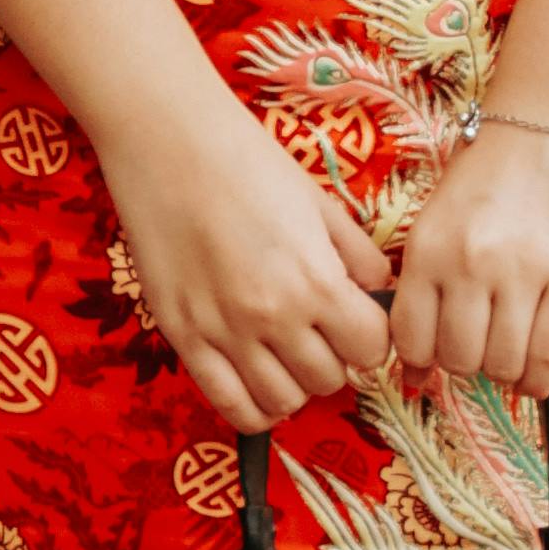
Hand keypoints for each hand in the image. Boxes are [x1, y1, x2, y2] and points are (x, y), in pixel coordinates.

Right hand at [99, 83, 399, 431]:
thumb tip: (378, 291)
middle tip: (318, 332)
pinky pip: (230, 405)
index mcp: (316, 279)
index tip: (356, 322)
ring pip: (284, 401)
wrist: (170, 142)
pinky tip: (257, 383)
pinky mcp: (183, 337)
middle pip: (329, 380)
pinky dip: (253, 407)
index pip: (370, 348)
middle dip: (333, 359)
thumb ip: (357, 254)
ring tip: (285, 353)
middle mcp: (274, 316)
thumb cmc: (248, 161)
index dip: (369, 336)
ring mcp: (225, 332)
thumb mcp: (319, 202)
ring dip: (294, 383)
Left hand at [390, 121, 548, 398]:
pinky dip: (539, 376)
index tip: (443, 349)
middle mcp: (468, 265)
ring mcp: (522, 274)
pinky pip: (548, 359)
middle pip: (458, 361)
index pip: (412, 342)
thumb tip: (413, 377)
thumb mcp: (439, 222)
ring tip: (515, 343)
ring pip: (502, 366)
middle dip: (469, 363)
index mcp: (427, 247)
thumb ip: (423, 292)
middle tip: (484, 340)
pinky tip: (538, 362)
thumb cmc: (492, 173)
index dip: (426, 359)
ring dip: (506, 369)